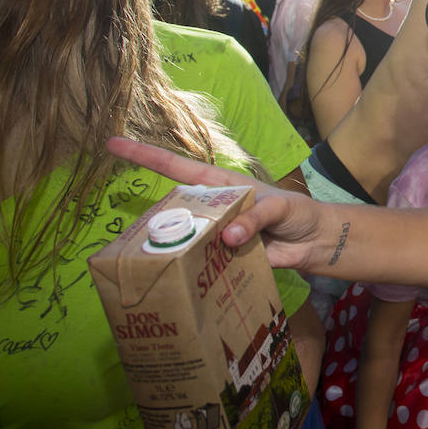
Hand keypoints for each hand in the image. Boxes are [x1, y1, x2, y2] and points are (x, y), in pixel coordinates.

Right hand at [105, 137, 327, 269]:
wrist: (314, 242)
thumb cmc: (296, 213)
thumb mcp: (280, 206)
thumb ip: (255, 217)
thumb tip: (228, 237)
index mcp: (220, 186)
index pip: (177, 167)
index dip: (145, 156)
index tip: (113, 144)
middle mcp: (211, 210)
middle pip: (173, 209)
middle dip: (155, 218)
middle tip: (138, 233)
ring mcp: (214, 236)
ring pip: (184, 240)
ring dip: (173, 250)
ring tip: (159, 262)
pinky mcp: (222, 261)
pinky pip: (203, 267)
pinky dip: (196, 274)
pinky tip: (185, 285)